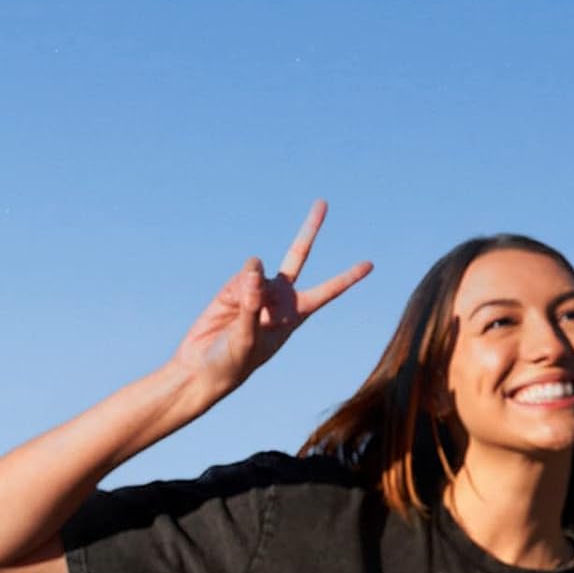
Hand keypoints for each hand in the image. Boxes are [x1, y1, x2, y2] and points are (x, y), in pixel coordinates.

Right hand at [172, 201, 372, 402]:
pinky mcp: (235, 289)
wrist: (202, 369)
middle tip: (323, 203)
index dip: (348, 277)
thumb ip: (251, 303)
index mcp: (296, 314)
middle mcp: (280, 297)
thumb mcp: (247, 339)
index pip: (328, 291)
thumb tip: (255, 267)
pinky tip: (228, 306)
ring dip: (249, 286)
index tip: (370, 264)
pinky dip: (237, 288)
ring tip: (240, 312)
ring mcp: (257, 290)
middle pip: (298, 255)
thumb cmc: (233, 363)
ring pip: (259, 271)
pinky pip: (241, 277)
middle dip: (310, 229)